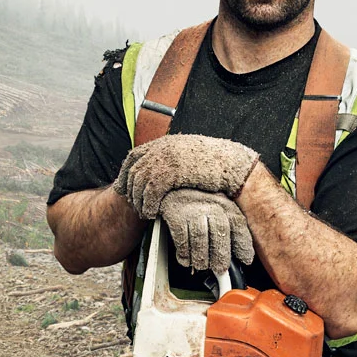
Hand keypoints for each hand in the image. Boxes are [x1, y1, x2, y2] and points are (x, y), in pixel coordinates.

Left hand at [113, 133, 259, 217]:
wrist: (234, 164)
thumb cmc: (215, 164)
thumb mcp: (189, 156)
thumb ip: (173, 159)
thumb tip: (162, 170)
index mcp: (164, 143)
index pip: (134, 156)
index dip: (125, 173)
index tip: (123, 188)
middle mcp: (162, 148)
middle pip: (133, 170)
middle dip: (130, 189)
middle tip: (133, 205)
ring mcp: (166, 158)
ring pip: (139, 181)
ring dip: (138, 199)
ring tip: (143, 213)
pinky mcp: (173, 171)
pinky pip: (151, 190)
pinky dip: (148, 203)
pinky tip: (152, 214)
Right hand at [159, 189, 254, 271]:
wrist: (176, 187)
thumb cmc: (203, 205)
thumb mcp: (222, 212)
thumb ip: (234, 232)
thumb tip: (245, 258)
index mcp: (226, 205)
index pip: (238, 224)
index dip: (243, 244)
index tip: (245, 261)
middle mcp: (211, 205)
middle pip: (220, 230)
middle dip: (220, 254)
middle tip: (220, 269)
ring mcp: (193, 210)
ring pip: (200, 236)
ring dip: (201, 256)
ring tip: (202, 265)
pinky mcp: (176, 215)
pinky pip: (181, 238)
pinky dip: (184, 253)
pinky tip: (186, 259)